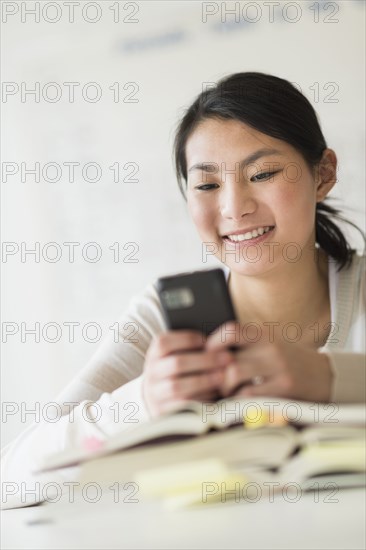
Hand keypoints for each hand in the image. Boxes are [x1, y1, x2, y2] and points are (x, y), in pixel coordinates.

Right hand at [142, 330, 233, 416]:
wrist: (160, 398)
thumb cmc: (179, 371)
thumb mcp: (178, 355)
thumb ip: (193, 349)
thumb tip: (217, 342)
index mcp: (154, 355)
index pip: (165, 342)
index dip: (189, 339)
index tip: (210, 341)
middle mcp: (151, 373)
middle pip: (176, 363)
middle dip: (204, 360)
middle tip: (227, 358)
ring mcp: (154, 394)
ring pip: (177, 386)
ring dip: (203, 381)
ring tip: (223, 376)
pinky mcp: (162, 412)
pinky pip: (182, 405)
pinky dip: (200, 399)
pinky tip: (215, 394)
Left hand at [205, 322, 333, 401]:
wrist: (325, 376)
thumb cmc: (288, 362)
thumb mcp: (268, 345)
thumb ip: (244, 346)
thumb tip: (207, 354)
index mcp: (263, 334)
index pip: (231, 330)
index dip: (213, 343)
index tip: (207, 356)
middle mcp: (270, 348)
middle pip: (228, 359)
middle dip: (215, 374)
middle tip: (214, 382)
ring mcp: (278, 368)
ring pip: (234, 375)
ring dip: (225, 388)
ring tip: (227, 393)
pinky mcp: (284, 388)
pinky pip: (249, 395)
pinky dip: (238, 401)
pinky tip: (240, 402)